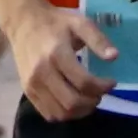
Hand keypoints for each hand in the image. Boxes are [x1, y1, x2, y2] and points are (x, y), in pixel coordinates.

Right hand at [5, 0, 116, 120]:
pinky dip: (65, 114)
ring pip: (61, 113)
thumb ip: (98, 40)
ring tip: (88, 99)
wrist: (23, 23)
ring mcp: (32, 84)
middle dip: (92, 102)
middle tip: (100, 93)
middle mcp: (42, 72)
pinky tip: (73, 102)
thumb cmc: (55, 23)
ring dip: (80, 111)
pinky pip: (49, 114)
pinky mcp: (27, 91)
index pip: (84, 82)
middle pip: (72, 102)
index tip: (111, 82)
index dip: (102, 87)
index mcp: (57, 54)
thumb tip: (114, 56)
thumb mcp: (80, 23)